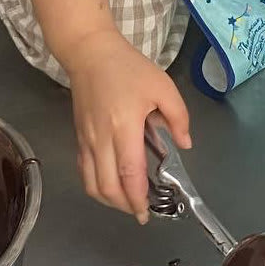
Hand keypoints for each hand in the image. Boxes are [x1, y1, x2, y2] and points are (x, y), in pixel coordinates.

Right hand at [64, 28, 191, 222]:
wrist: (90, 53)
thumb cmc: (128, 68)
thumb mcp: (163, 86)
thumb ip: (178, 117)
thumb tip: (185, 144)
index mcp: (124, 126)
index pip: (129, 173)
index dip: (138, 198)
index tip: (147, 212)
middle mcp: (101, 138)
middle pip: (107, 186)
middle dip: (124, 206)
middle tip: (141, 212)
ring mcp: (86, 139)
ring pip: (92, 183)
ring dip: (109, 200)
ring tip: (127, 202)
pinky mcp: (79, 137)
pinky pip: (84, 171)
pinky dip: (96, 186)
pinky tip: (111, 185)